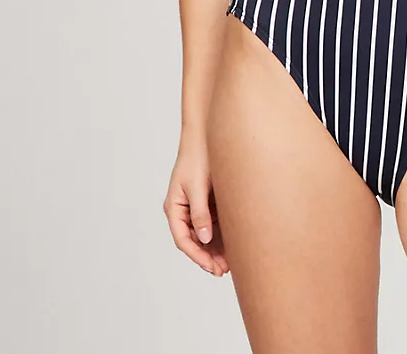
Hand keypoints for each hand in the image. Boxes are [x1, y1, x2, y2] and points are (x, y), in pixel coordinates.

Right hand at [163, 136, 228, 276]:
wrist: (207, 134)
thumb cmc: (198, 157)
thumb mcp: (198, 186)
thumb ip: (200, 213)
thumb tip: (204, 239)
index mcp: (174, 207)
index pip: (183, 239)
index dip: (197, 256)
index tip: (212, 268)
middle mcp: (182, 209)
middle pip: (193, 240)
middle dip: (207, 257)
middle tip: (224, 271)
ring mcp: (194, 206)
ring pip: (203, 234)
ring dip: (214, 249)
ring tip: (230, 263)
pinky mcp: (206, 200)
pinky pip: (212, 223)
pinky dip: (220, 235)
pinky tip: (233, 244)